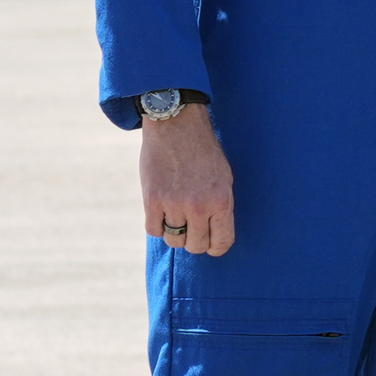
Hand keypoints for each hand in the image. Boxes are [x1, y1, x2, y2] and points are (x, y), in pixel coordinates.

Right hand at [141, 108, 235, 255]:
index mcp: (221, 201)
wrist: (177, 127)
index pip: (221, 242)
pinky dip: (157, 226)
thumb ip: (219, 207)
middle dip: (195, 241)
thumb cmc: (204, 153)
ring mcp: (174, 204)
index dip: (217, 248)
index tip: (212, 245)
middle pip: (196, 245)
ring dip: (175, 233)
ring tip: (177, 218)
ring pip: (174, 240)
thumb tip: (213, 234)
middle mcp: (198, 206)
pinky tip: (162, 214)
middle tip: (193, 229)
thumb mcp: (224, 179)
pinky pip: (153, 230)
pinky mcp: (152, 200)